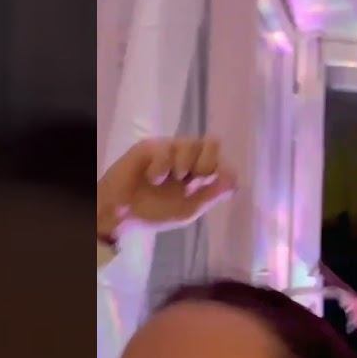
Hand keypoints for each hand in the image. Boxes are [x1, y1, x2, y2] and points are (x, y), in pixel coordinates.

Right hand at [97, 137, 236, 240]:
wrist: (122, 214)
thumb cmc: (154, 213)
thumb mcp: (187, 210)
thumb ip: (211, 196)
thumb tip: (234, 181)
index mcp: (200, 175)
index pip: (224, 163)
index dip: (222, 171)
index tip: (208, 186)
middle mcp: (188, 158)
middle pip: (213, 143)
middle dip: (206, 163)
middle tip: (192, 180)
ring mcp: (170, 150)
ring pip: (192, 143)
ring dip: (183, 164)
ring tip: (169, 180)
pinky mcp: (152, 146)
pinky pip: (167, 148)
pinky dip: (162, 167)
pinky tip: (152, 178)